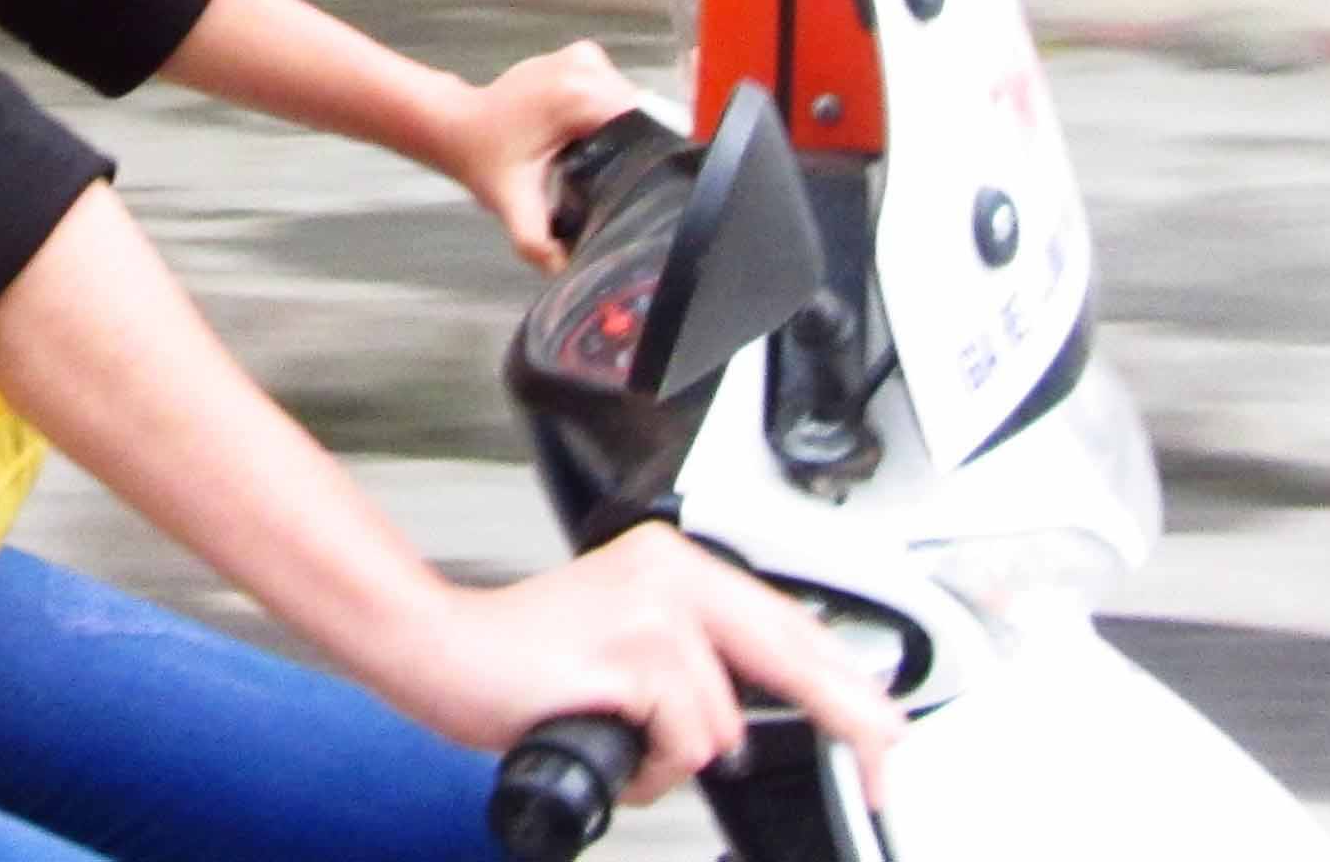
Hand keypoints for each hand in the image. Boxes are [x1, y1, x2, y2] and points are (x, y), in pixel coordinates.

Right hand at [376, 525, 904, 810]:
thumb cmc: (524, 661)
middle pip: (792, 653)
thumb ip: (697, 662)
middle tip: (889, 762)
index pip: (786, 623)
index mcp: (676, 563)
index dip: (846, 682)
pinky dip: (650, 765)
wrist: (440, 650)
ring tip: (623, 740)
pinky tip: (610, 742)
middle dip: (853, 717)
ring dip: (678, 757)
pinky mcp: (632, 653)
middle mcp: (671, 572)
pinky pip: (684, 741)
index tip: (885, 729)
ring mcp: (652, 610)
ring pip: (723, 722)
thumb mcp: (630, 645)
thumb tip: (768, 710)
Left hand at [453, 40, 644, 268]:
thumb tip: (565, 267)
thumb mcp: (513, 204)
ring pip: (628, 101)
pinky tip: (589, 137)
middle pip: (638, 112)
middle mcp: (585, 66)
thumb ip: (537, 241)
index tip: (638, 184)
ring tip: (601, 160)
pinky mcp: (581, 56)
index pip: (642, 124)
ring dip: (622, 130)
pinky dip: (607, 113)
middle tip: (618, 179)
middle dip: (634, 146)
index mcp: (578, 94)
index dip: (646, 157)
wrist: (460, 125)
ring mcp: (583, 55)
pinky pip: (613, 90)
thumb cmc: (486, 161)